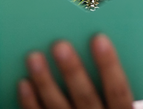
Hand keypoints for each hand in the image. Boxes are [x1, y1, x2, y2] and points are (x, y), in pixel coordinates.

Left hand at [18, 34, 132, 108]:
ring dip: (45, 82)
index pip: (118, 90)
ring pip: (58, 106)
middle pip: (86, 97)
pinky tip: (24, 83)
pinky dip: (30, 101)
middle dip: (72, 71)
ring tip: (34, 57)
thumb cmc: (103, 107)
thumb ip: (110, 83)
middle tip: (59, 46)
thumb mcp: (116, 102)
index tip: (99, 39)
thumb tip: (99, 41)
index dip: (109, 65)